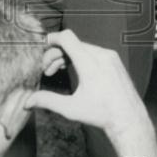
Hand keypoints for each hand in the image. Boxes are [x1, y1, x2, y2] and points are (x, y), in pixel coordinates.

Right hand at [24, 30, 156, 156]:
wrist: (128, 118)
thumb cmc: (101, 114)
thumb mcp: (71, 109)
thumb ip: (48, 101)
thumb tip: (27, 102)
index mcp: (89, 63)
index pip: (67, 38)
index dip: (53, 38)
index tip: (43, 45)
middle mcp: (100, 55)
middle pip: (72, 44)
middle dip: (56, 54)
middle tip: (46, 70)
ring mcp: (110, 56)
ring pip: (82, 47)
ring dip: (67, 56)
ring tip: (57, 71)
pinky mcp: (114, 60)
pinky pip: (93, 51)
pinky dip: (80, 57)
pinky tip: (74, 70)